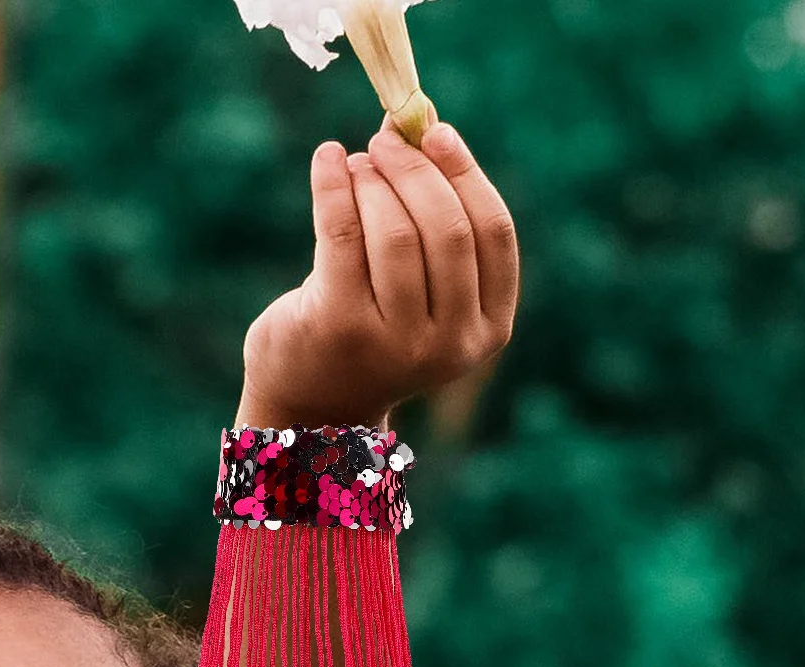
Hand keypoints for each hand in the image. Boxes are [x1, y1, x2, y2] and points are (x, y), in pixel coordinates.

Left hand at [238, 117, 518, 428]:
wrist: (311, 404)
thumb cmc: (370, 334)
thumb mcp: (418, 289)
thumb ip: (431, 221)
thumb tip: (420, 123)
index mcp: (486, 330)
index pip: (493, 233)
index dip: (466, 173)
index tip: (436, 133)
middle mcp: (447, 344)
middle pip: (446, 228)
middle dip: (414, 170)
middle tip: (385, 139)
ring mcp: (395, 341)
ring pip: (395, 231)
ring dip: (373, 180)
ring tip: (356, 163)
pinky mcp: (340, 327)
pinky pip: (343, 234)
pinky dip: (334, 185)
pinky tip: (327, 160)